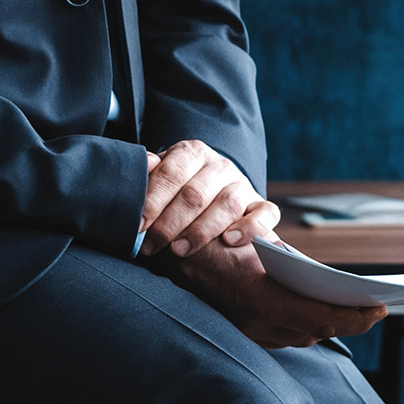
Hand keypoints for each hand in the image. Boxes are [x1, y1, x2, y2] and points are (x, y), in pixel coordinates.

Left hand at [139, 140, 279, 256]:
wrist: (213, 200)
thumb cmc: (177, 194)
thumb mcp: (160, 181)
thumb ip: (148, 176)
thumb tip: (144, 165)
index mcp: (192, 153)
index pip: (171, 173)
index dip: (153, 201)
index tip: (138, 224)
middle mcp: (220, 165)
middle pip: (195, 194)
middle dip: (169, 224)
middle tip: (151, 245)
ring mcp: (243, 185)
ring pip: (227, 205)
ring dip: (200, 230)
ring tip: (179, 250)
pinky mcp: (262, 205)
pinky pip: (264, 214)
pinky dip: (250, 227)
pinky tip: (230, 241)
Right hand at [163, 236, 386, 347]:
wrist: (158, 252)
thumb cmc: (205, 234)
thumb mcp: (250, 237)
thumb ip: (286, 257)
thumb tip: (318, 271)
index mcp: (260, 297)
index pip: (321, 318)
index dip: (354, 317)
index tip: (380, 310)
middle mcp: (253, 321)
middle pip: (314, 331)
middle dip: (346, 323)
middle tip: (373, 311)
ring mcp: (243, 329)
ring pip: (297, 335)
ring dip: (325, 326)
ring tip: (351, 313)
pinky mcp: (237, 328)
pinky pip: (279, 334)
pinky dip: (302, 325)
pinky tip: (314, 314)